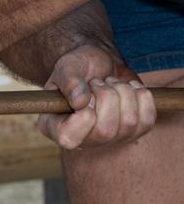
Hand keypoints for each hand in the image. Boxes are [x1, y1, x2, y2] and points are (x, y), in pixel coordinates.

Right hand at [37, 44, 155, 149]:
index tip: (87, 97)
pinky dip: (141, 97)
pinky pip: (147, 120)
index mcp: (55, 124)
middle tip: (98, 82)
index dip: (81, 121)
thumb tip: (80, 102)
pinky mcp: (133, 132)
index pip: (67, 138)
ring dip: (123, 92)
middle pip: (105, 131)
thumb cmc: (78, 67)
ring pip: (128, 123)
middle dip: (107, 96)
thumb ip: (69, 81)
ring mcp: (109, 139)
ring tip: (111, 83)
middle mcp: (82, 138)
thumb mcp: (66, 66)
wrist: (99, 64)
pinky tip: (128, 88)